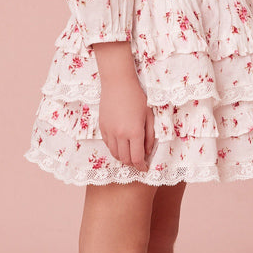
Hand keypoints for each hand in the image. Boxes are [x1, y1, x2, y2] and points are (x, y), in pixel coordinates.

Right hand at [91, 41, 155, 170]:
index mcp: (135, 132)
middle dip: (132, 164)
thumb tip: (148, 151)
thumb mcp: (149, 115)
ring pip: (115, 154)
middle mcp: (120, 134)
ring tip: (130, 155)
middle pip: (125, 159)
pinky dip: (115, 149)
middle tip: (138, 162)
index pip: (137, 158)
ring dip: (123, 158)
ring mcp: (109, 131)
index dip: (141, 166)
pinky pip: (108, 144)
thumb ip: (150, 135)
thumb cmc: (137, 97)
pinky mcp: (102, 127)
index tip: (145, 169)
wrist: (118, 83)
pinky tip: (121, 145)